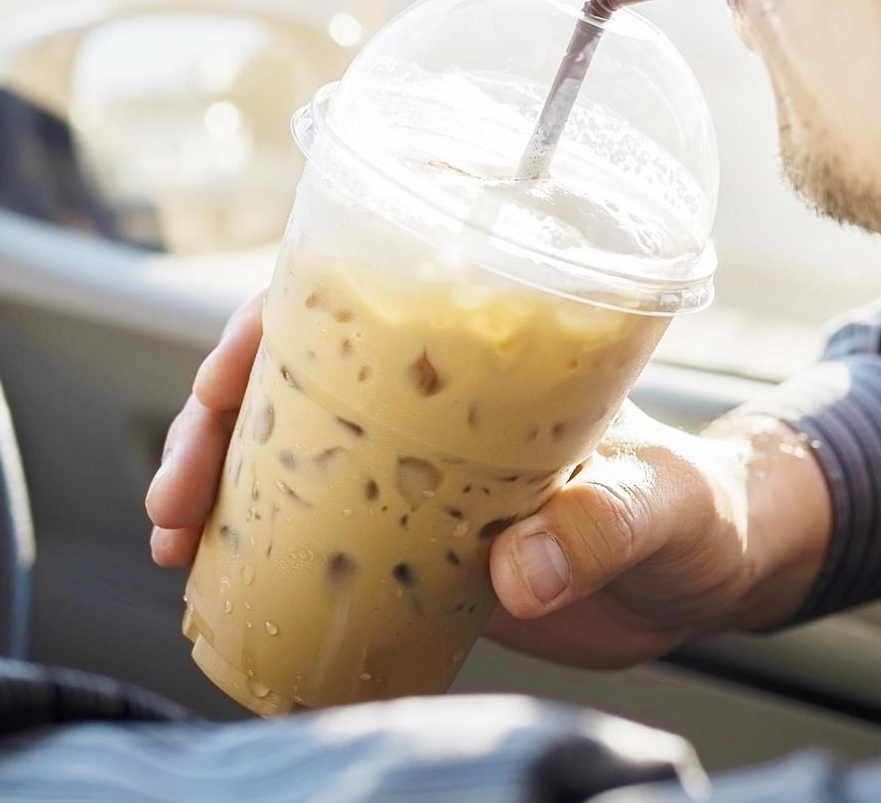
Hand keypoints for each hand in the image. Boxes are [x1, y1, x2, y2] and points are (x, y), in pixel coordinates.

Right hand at [146, 297, 831, 667]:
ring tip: (174, 539)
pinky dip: (255, 546)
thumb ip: (607, 523)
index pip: (347, 302)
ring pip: (281, 448)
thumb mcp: (670, 503)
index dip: (262, 328)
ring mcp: (409, 463)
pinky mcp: (407, 533)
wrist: (706, 575)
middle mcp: (427, 395)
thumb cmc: (701, 506)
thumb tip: (518, 569)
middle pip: (285, 377)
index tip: (217, 381)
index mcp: (478, 351)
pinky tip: (215, 576)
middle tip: (174, 496)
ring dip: (212, 484)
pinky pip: (311, 526)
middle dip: (206, 425)